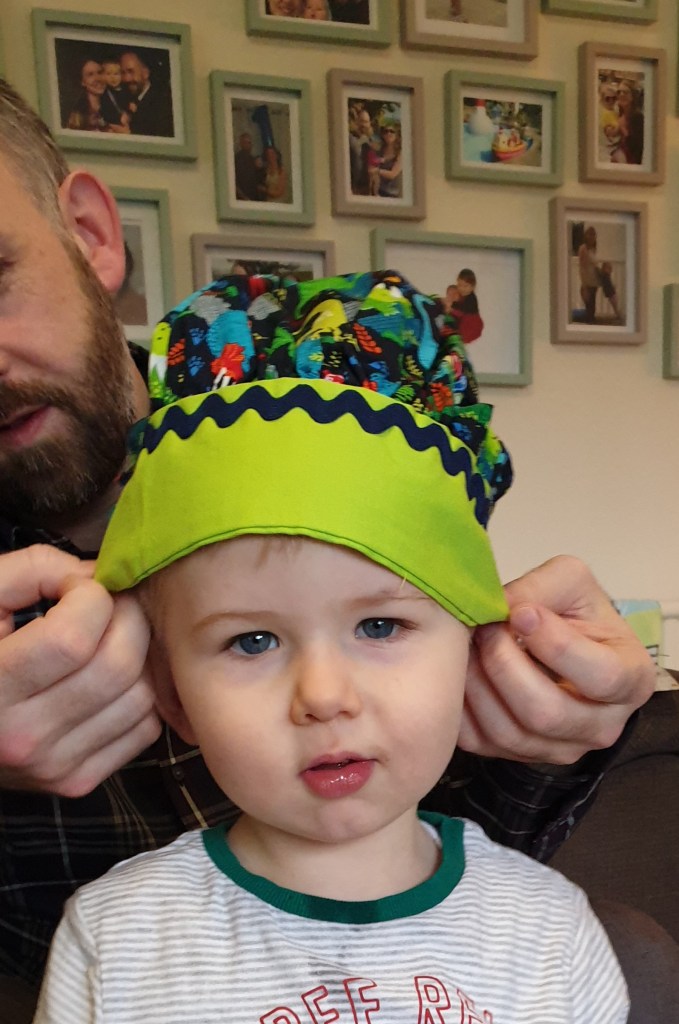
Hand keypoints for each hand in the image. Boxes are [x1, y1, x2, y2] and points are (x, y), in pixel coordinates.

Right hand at [0, 545, 159, 796]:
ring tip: (109, 638)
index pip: (73, 638)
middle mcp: (22, 738)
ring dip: (139, 656)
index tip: (74, 588)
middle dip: (127, 618)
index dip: (89, 596)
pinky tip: (109, 678)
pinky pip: (145, 729)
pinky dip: (140, 696)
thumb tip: (100, 578)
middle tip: (109, 605)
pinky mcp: (78, 782)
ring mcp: (53, 767)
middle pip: (117, 666)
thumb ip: (37, 570)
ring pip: (141, 697)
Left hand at [458, 555, 655, 763]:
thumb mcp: (571, 583)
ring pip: (509, 732)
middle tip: (484, 627)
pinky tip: (458, 671)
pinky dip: (461, 705)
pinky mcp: (520, 756)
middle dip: (503, 663)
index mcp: (631, 680)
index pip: (600, 676)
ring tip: (467, 644)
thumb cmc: (574, 614)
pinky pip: (481, 742)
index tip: (521, 613)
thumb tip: (503, 609)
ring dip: (476, 682)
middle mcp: (603, 726)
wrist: (558, 642)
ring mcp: (562, 748)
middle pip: (546, 712)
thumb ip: (541, 588)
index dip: (555, 645)